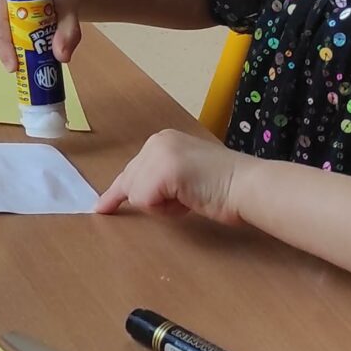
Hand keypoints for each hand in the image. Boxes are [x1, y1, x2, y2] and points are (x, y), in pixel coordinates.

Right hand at [0, 0, 82, 71]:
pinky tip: (16, 48)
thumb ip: (68, 32)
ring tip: (22, 56)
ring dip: (1, 49)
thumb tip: (61, 56)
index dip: (2, 42)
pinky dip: (0, 46)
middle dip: (2, 50)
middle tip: (20, 67)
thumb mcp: (69, 9)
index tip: (14, 65)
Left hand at [95, 130, 253, 224]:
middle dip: (140, 199)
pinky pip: (145, 202)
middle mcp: (157, 142)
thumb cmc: (226, 186)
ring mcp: (158, 155)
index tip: (102, 205)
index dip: (119, 191)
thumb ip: (162, 177)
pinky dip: (166, 210)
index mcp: (164, 140)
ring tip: (189, 198)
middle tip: (155, 203)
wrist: (248, 185)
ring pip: (136, 193)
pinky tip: (189, 200)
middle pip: (129, 181)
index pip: (133, 169)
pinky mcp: (161, 173)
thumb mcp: (186, 174)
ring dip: (162, 206)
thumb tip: (134, 195)